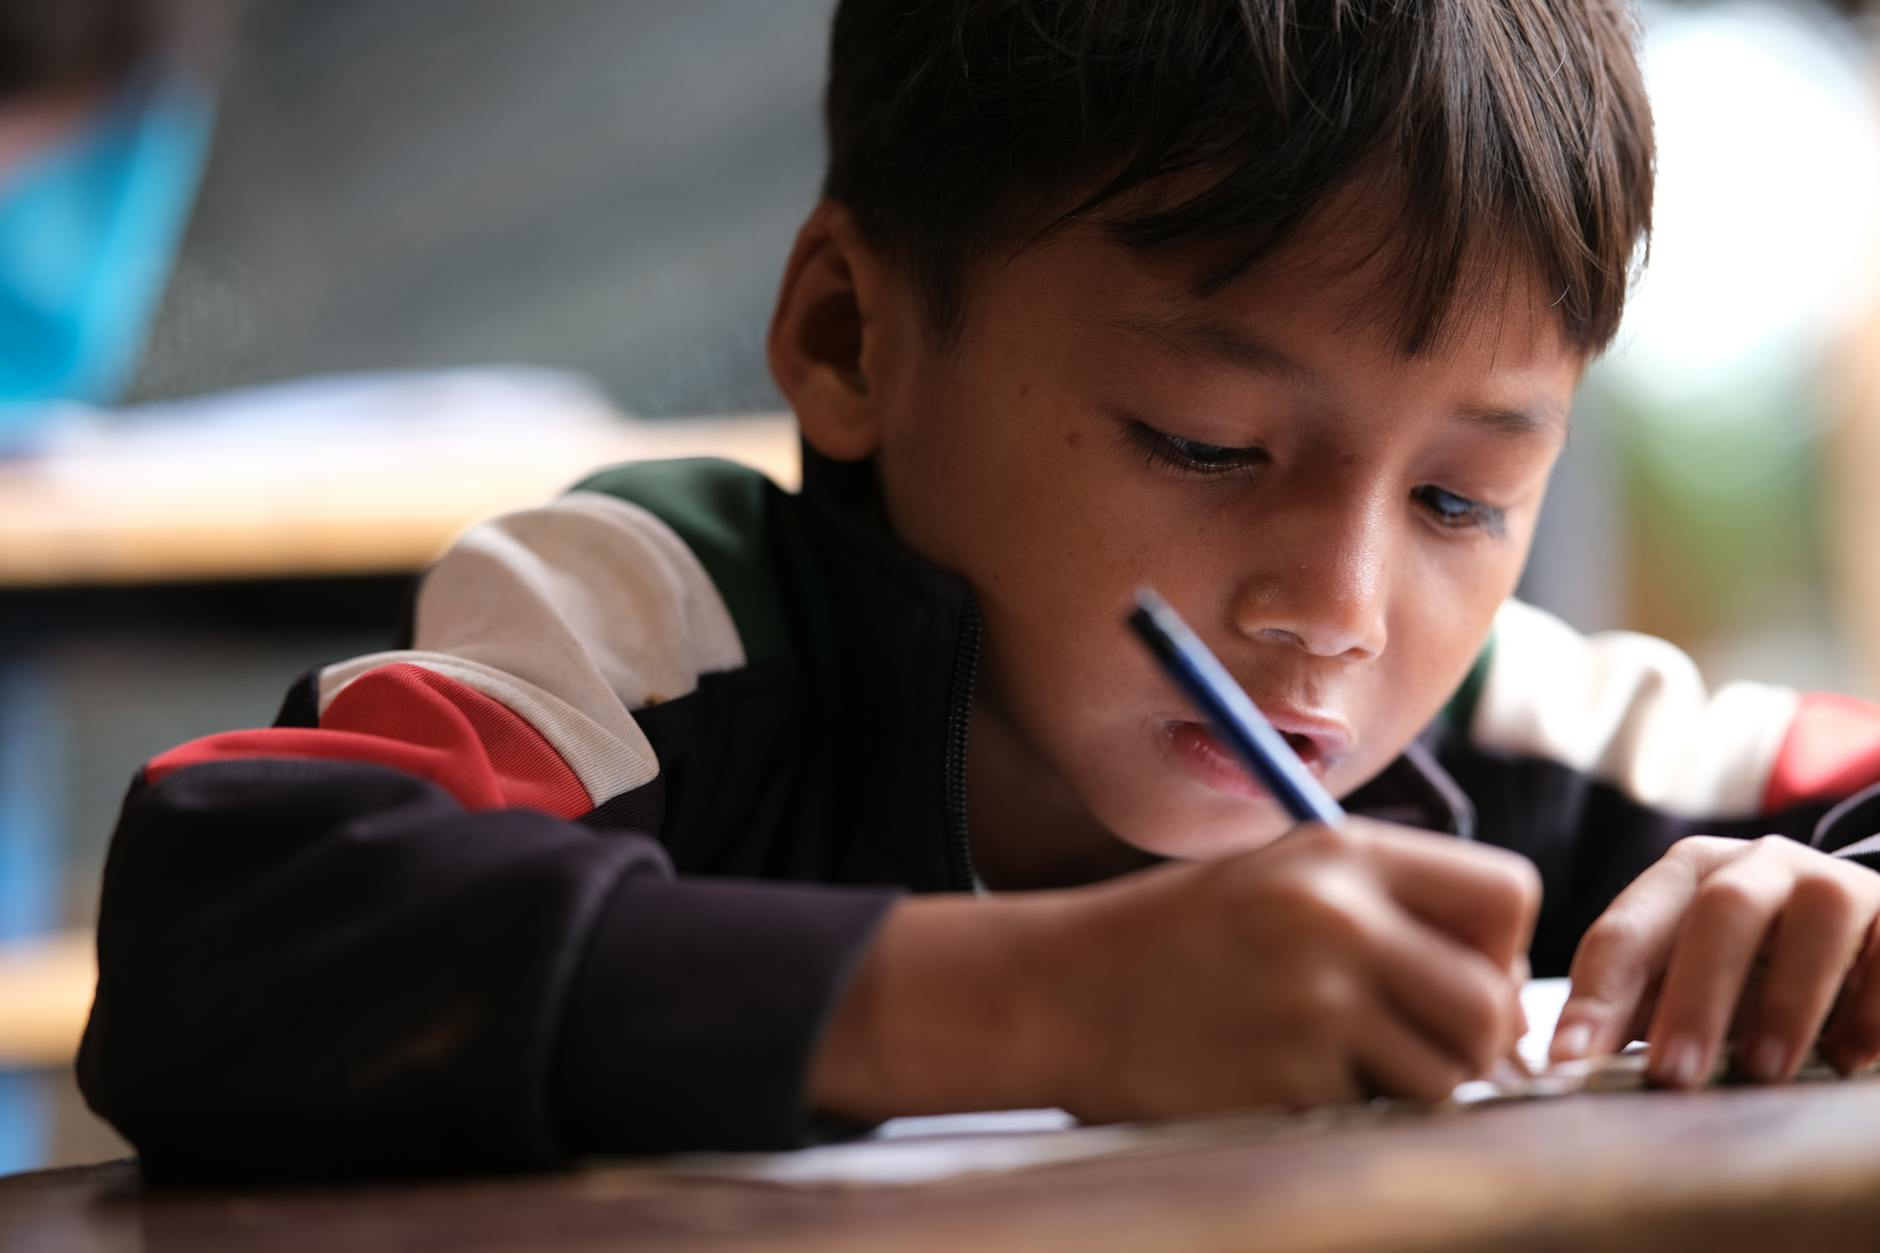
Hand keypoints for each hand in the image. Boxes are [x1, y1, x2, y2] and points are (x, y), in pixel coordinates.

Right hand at [810, 817, 1540, 1122]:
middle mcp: (1340, 917)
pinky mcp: (1286, 1076)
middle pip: (1490, 1003)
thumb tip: (1503, 1003)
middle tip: (1414, 1052)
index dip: (1499, 950)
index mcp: (1345, 854)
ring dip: (1409, 1089)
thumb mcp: (1281, 880)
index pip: (1508, 894)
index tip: (1456, 977)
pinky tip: (1277, 1079)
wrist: (1058, 989)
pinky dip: (1340, 1113)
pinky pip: (1368, 1115)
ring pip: (1443, 1077)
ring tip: (1337, 1065)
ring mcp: (1314, 1000)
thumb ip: (1388, 914)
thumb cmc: (1175, 940)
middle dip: (1470, 1045)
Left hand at [1550, 835, 1879, 1085]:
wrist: (1859, 935)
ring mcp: (1833, 881)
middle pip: (1720, 912)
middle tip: (1673, 1076)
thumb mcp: (1685, 976)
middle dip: (1693, 998)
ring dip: (1787, 1000)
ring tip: (1764, 1071)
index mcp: (1684, 874)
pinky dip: (1869, 1010)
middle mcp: (1756, 863)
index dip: (1595, 998)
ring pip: (1815, 916)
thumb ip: (1634, 1009)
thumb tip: (1570, 1067)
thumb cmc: (1749, 970)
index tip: (1571, 1062)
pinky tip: (1847, 1059)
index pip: (1625, 930)